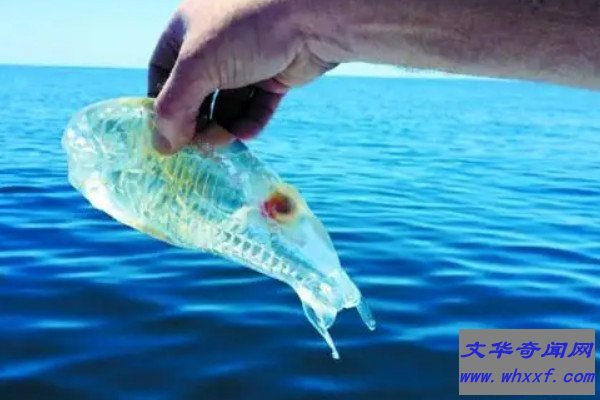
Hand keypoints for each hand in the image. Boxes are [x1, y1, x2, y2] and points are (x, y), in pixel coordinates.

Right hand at [148, 0, 336, 153]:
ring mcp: (246, 60)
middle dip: (196, 121)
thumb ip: (174, 107)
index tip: (165, 134)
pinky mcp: (274, 76)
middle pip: (196, 94)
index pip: (162, 73)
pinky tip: (245, 135)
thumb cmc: (246, 30)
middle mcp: (215, 44)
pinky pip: (256, 106)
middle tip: (197, 146)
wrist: (312, 17)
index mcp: (188, 30)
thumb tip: (163, 147)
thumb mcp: (197, 66)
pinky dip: (249, 122)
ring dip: (223, 126)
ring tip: (222, 142)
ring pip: (228, 104)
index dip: (161, 104)